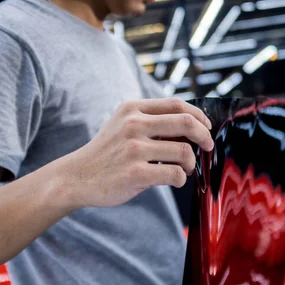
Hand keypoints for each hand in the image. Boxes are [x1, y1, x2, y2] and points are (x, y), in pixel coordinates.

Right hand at [62, 98, 213, 208]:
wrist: (76, 177)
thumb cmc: (107, 153)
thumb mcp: (124, 126)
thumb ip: (152, 122)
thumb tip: (193, 126)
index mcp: (132, 109)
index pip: (177, 104)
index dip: (198, 115)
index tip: (206, 127)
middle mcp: (133, 125)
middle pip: (186, 123)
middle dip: (204, 136)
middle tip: (208, 146)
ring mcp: (134, 149)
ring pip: (184, 152)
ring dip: (190, 163)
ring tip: (183, 169)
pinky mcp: (136, 173)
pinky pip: (174, 174)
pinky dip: (180, 179)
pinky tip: (173, 181)